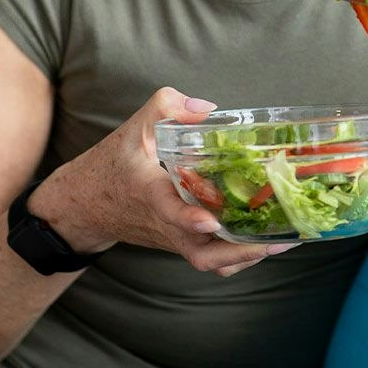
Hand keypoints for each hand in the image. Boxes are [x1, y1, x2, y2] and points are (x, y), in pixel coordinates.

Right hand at [29, 87, 297, 276]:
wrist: (86, 204)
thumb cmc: (114, 162)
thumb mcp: (134, 126)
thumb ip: (167, 106)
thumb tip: (208, 109)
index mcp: (149, 192)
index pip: (168, 211)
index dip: (188, 219)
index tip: (210, 220)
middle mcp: (163, 223)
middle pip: (199, 253)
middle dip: (238, 252)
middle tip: (274, 240)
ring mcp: (172, 238)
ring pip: (208, 261)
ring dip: (244, 257)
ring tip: (281, 241)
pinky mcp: (178, 243)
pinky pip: (208, 258)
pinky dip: (235, 257)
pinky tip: (262, 242)